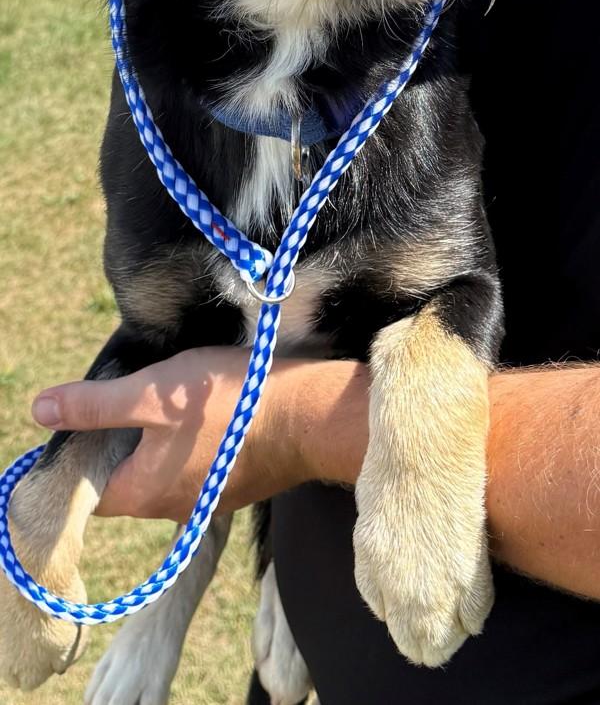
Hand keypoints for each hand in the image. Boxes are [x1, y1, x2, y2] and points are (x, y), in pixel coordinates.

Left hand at [32, 349, 316, 520]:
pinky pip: (198, 468)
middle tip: (130, 393)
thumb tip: (38, 411)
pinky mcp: (237, 486)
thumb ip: (94, 405)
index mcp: (142, 493)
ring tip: (169, 397)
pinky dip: (192, 443)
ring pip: (163, 471)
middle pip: (125, 478)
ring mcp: (208, 502)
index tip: (88, 416)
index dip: (79, 453)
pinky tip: (207, 410)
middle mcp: (172, 510)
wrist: (310, 416)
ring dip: (158, 439)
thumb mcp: (150, 393)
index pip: (86, 488)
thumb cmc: (226, 402)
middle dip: (121, 439)